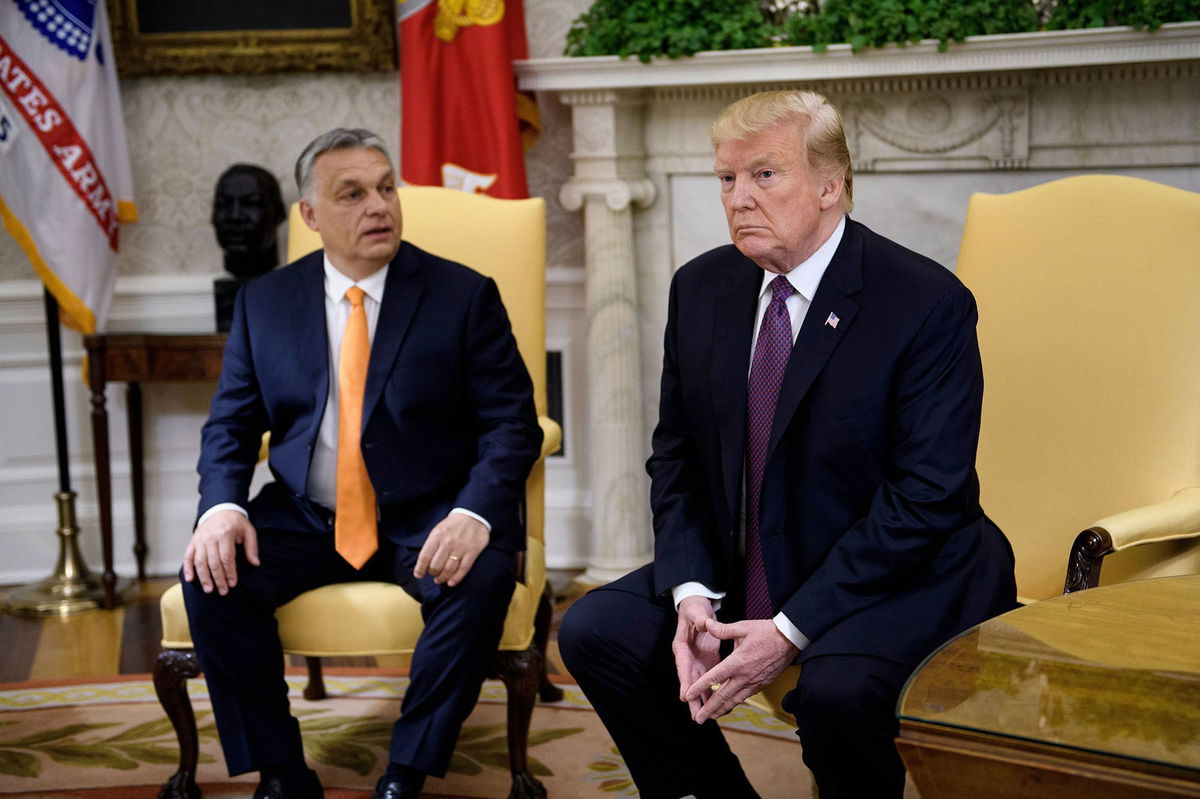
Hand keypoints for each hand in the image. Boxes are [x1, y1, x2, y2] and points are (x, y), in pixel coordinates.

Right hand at [183, 510, 258, 594]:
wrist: (221, 509)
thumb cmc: (236, 522)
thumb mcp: (248, 531)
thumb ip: (252, 547)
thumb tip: (256, 563)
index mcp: (225, 534)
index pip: (227, 558)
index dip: (230, 573)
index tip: (233, 584)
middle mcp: (210, 538)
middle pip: (213, 563)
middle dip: (218, 579)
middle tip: (223, 591)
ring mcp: (200, 539)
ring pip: (200, 562)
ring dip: (204, 578)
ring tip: (209, 589)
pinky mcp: (193, 541)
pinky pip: (188, 556)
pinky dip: (188, 568)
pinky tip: (190, 579)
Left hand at [414, 513, 488, 585]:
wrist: (473, 516)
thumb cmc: (452, 526)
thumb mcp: (438, 530)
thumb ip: (431, 545)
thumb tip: (424, 563)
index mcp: (437, 535)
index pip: (425, 556)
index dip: (420, 568)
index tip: (418, 575)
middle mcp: (448, 542)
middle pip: (436, 565)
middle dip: (432, 573)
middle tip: (433, 574)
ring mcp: (461, 547)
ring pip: (449, 569)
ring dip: (442, 578)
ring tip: (440, 579)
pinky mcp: (472, 551)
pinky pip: (463, 568)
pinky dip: (456, 578)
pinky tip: (451, 582)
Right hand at [672, 595, 721, 719]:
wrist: (698, 608)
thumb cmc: (695, 609)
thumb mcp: (696, 612)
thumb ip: (701, 619)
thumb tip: (705, 623)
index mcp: (681, 646)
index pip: (682, 666)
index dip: (685, 681)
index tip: (685, 696)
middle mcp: (687, 657)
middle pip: (690, 681)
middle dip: (693, 699)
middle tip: (696, 716)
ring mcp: (697, 661)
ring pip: (700, 684)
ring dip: (703, 700)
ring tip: (707, 717)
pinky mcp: (707, 661)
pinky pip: (711, 679)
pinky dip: (714, 691)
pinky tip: (719, 703)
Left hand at [685, 618, 799, 723]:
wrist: (790, 640)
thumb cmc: (766, 632)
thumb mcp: (743, 627)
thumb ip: (723, 629)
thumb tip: (707, 625)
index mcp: (737, 662)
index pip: (714, 678)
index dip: (700, 687)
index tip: (689, 695)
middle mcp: (744, 676)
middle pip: (723, 696)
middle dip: (709, 709)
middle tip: (697, 718)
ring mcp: (754, 682)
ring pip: (734, 700)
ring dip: (721, 710)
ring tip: (710, 717)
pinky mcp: (761, 684)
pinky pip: (744, 697)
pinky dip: (734, 703)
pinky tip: (728, 705)